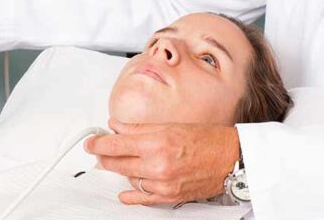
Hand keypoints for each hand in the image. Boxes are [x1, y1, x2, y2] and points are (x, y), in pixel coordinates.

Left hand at [84, 120, 239, 204]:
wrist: (231, 159)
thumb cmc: (207, 140)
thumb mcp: (171, 125)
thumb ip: (140, 128)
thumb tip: (117, 126)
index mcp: (157, 143)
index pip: (116, 144)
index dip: (99, 143)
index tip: (91, 142)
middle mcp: (158, 165)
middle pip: (118, 163)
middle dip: (105, 157)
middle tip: (99, 151)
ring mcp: (163, 184)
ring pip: (129, 179)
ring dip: (122, 171)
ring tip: (120, 163)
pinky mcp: (170, 197)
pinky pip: (143, 198)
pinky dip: (131, 195)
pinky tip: (124, 192)